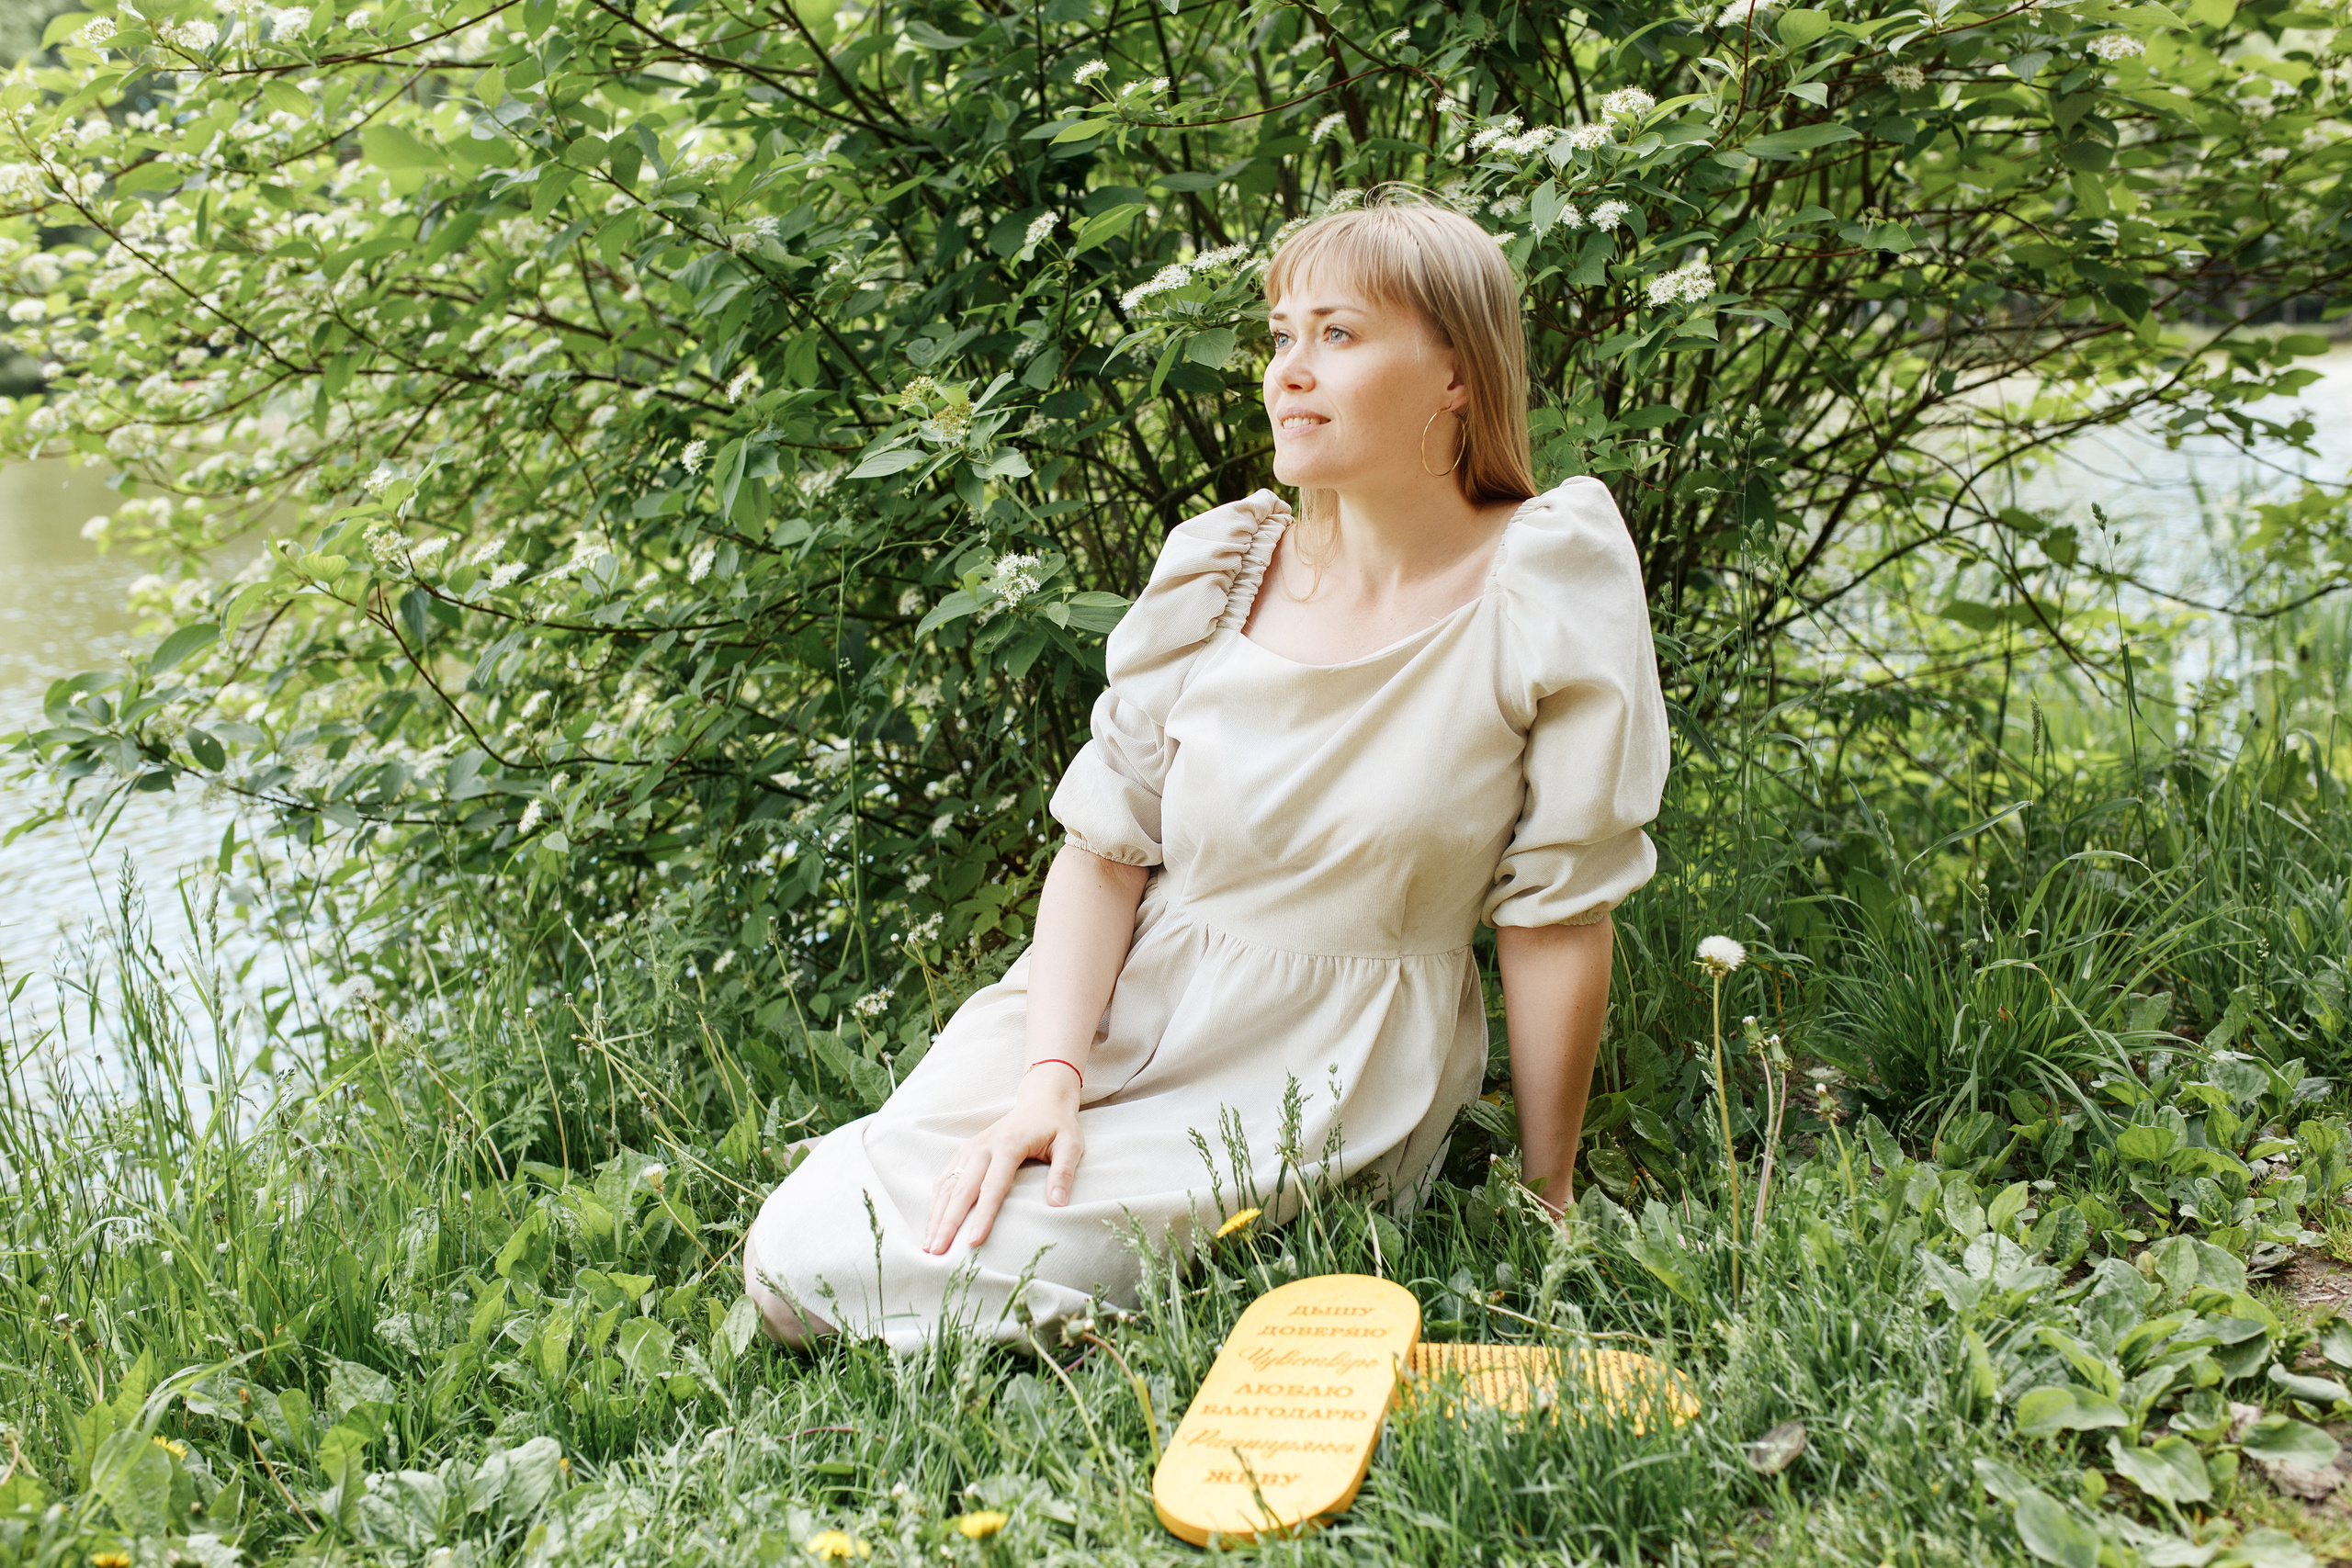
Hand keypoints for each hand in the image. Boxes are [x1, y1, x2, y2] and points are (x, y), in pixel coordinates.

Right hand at [922, 1066, 1083, 1254]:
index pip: (992, 1186)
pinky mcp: (964, 1152)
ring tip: (927, 1246)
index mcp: (1008, 1145)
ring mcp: (970, 1148)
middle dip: (947, 1222)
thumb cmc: (1057, 1126)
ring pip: (947, 1185)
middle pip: (961, 1189)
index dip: (983, 1215)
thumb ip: (1063, 1173)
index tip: (973, 1241)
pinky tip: (931, 1224)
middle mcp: (983, 1146)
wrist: (1040, 1101)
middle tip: (937, 1251)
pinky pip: (944, 1179)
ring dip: (935, 1216)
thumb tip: (1057, 1204)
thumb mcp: (1071, 1145)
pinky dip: (935, 1203)